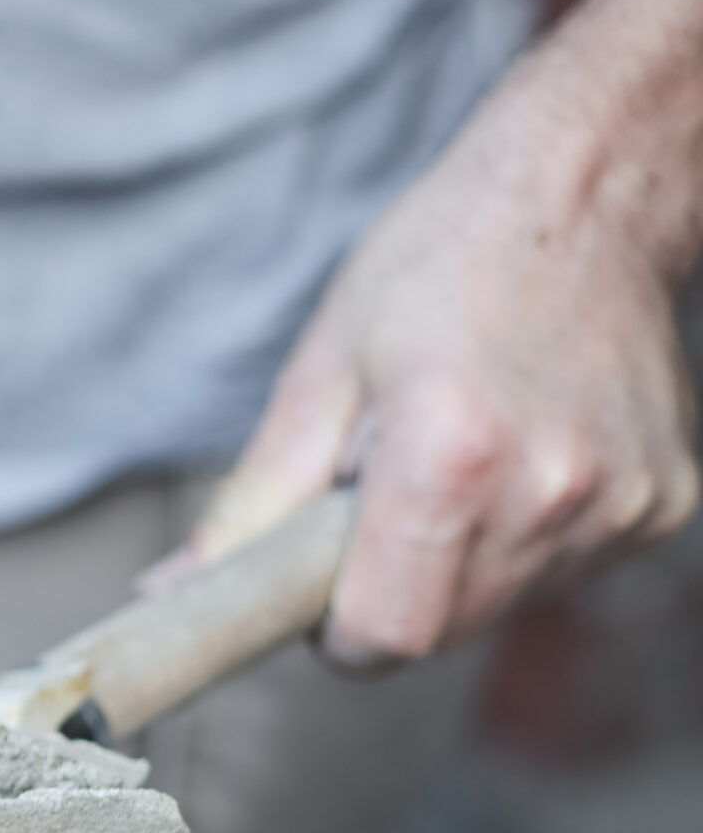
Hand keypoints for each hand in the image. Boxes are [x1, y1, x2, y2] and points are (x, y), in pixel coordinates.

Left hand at [192, 81, 699, 665]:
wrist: (586, 195)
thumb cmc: (441, 266)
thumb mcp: (320, 374)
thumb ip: (252, 504)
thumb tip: (177, 592)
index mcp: (451, 458)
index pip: (385, 637)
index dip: (334, 633)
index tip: (317, 592)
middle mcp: (549, 492)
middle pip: (440, 633)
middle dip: (389, 593)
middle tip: (380, 497)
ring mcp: (621, 504)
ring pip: (500, 608)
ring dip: (456, 566)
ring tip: (455, 458)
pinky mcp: (663, 504)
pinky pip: (563, 569)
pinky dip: (522, 537)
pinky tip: (520, 452)